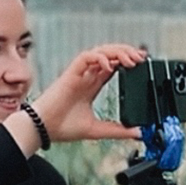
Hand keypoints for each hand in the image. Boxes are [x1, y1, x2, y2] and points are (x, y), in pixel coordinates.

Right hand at [28, 44, 145, 144]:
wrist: (42, 130)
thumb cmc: (61, 127)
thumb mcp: (98, 129)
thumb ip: (118, 130)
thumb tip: (138, 132)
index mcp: (92, 86)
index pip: (113, 66)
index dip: (127, 61)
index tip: (142, 63)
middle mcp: (86, 77)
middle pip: (109, 55)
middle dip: (126, 53)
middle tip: (141, 58)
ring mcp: (78, 74)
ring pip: (99, 52)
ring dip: (116, 52)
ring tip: (130, 59)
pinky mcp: (70, 74)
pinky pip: (85, 58)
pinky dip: (99, 58)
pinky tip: (110, 65)